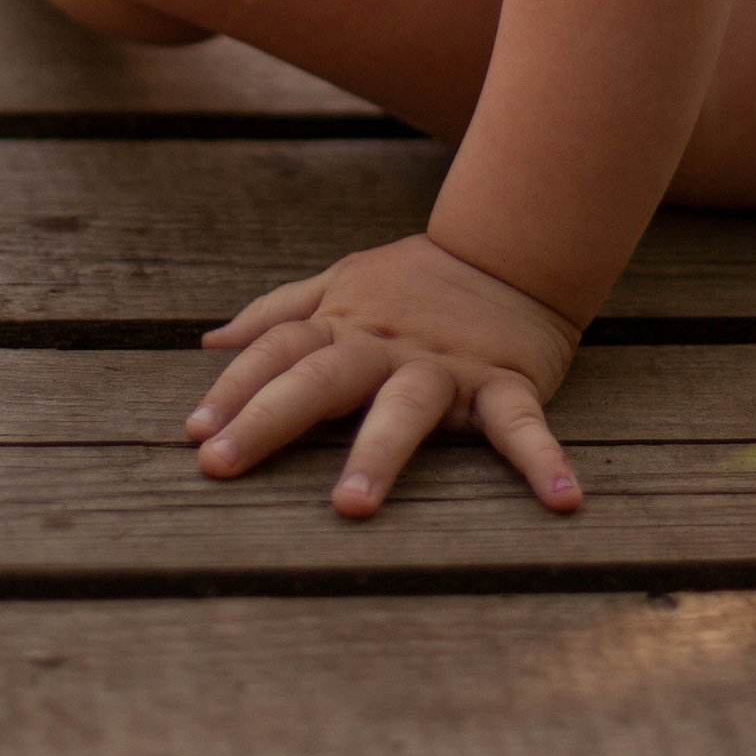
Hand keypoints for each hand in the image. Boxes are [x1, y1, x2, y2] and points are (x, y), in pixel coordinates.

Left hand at [187, 233, 582, 516]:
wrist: (511, 248)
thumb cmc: (414, 281)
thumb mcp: (341, 283)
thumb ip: (276, 313)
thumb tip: (208, 343)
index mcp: (344, 324)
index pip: (276, 351)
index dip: (233, 389)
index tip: (192, 435)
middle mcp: (385, 347)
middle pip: (319, 376)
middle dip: (268, 418)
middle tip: (219, 464)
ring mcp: (445, 367)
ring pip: (405, 406)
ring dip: (379, 452)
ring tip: (352, 507)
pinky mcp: (504, 382)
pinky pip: (520, 425)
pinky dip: (543, 459)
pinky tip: (563, 498)